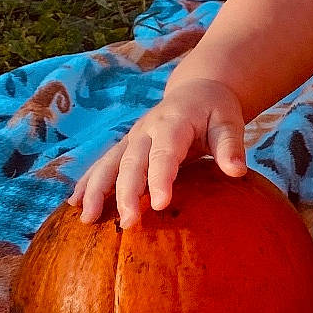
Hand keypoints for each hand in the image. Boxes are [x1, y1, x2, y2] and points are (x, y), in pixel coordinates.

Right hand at [69, 79, 246, 226]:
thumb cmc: (215, 109)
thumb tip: (237, 171)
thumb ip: (231, 146)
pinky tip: (75, 204)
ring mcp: (133, 138)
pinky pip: (103, 164)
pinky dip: (88, 182)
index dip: (161, 178)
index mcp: (173, 123)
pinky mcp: (126, 146)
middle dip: (127, 193)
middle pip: (132, 163)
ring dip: (97, 190)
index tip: (161, 205)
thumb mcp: (229, 122)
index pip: (165, 154)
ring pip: (110, 163)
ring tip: (88, 218)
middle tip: (128, 224)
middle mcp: (146, 129)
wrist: (197, 89)